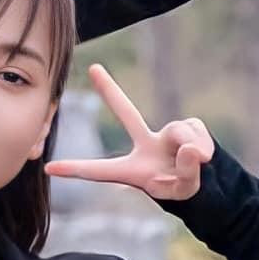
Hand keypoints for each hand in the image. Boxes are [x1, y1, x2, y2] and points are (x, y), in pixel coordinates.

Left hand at [45, 64, 213, 200]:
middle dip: (111, 90)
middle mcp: (145, 145)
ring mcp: (166, 134)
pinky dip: (203, 146)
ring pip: (178, 133)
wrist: (209, 184)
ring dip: (191, 153)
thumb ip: (185, 172)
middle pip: (127, 113)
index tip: (49, 168)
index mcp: (132, 170)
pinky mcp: (188, 126)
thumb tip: (188, 147)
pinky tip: (204, 156)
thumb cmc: (185, 190)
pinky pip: (195, 130)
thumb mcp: (183, 190)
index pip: (100, 170)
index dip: (76, 169)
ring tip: (195, 166)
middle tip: (93, 68)